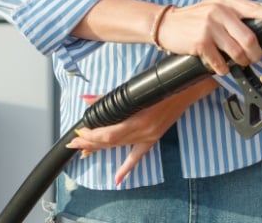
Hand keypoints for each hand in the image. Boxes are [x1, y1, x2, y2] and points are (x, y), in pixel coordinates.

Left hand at [66, 81, 213, 185]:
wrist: (187, 88)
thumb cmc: (161, 83)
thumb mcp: (135, 88)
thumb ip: (110, 97)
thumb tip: (87, 100)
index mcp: (139, 118)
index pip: (109, 134)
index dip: (92, 135)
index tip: (79, 131)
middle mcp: (144, 131)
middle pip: (111, 142)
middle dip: (90, 143)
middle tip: (73, 144)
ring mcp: (149, 136)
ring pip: (120, 148)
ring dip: (100, 149)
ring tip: (83, 152)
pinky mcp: (154, 138)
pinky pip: (138, 156)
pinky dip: (126, 168)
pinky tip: (117, 179)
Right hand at [155, 0, 261, 74]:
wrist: (167, 24)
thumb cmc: (196, 18)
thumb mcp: (216, 7)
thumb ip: (236, 14)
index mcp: (228, 1)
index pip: (258, 8)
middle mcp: (221, 11)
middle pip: (250, 38)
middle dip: (256, 54)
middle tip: (254, 57)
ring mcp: (210, 26)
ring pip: (238, 52)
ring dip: (240, 62)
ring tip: (237, 61)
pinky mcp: (201, 42)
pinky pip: (221, 63)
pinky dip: (223, 68)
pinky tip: (219, 65)